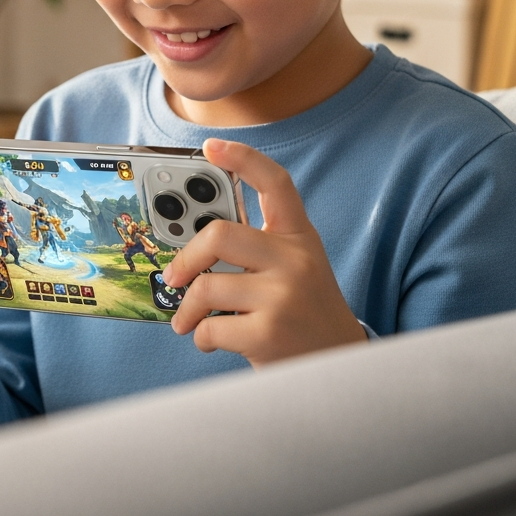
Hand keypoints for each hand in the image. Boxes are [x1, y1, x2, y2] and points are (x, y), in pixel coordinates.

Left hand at [162, 138, 365, 366]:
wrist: (341, 369)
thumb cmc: (303, 312)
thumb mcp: (293, 269)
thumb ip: (255, 247)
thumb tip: (188, 239)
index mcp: (299, 237)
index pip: (275, 183)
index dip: (242, 158)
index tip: (211, 146)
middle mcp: (295, 260)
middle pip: (218, 235)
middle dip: (186, 259)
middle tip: (175, 276)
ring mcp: (283, 296)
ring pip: (206, 287)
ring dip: (188, 310)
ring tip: (189, 320)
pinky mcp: (269, 334)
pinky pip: (209, 328)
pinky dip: (201, 338)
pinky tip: (211, 341)